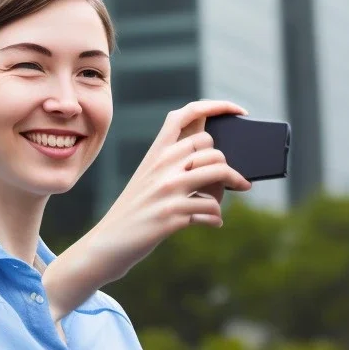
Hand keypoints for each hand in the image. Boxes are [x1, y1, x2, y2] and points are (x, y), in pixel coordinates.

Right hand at [89, 100, 251, 279]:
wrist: (108, 242)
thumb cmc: (135, 210)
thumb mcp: (148, 178)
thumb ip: (174, 164)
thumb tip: (219, 162)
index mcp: (156, 152)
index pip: (185, 115)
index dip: (216, 106)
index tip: (240, 112)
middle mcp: (162, 165)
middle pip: (213, 149)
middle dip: (225, 167)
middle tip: (221, 185)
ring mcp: (167, 189)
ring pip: (220, 172)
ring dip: (228, 189)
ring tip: (217, 205)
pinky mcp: (173, 214)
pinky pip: (213, 208)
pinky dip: (216, 218)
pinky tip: (211, 223)